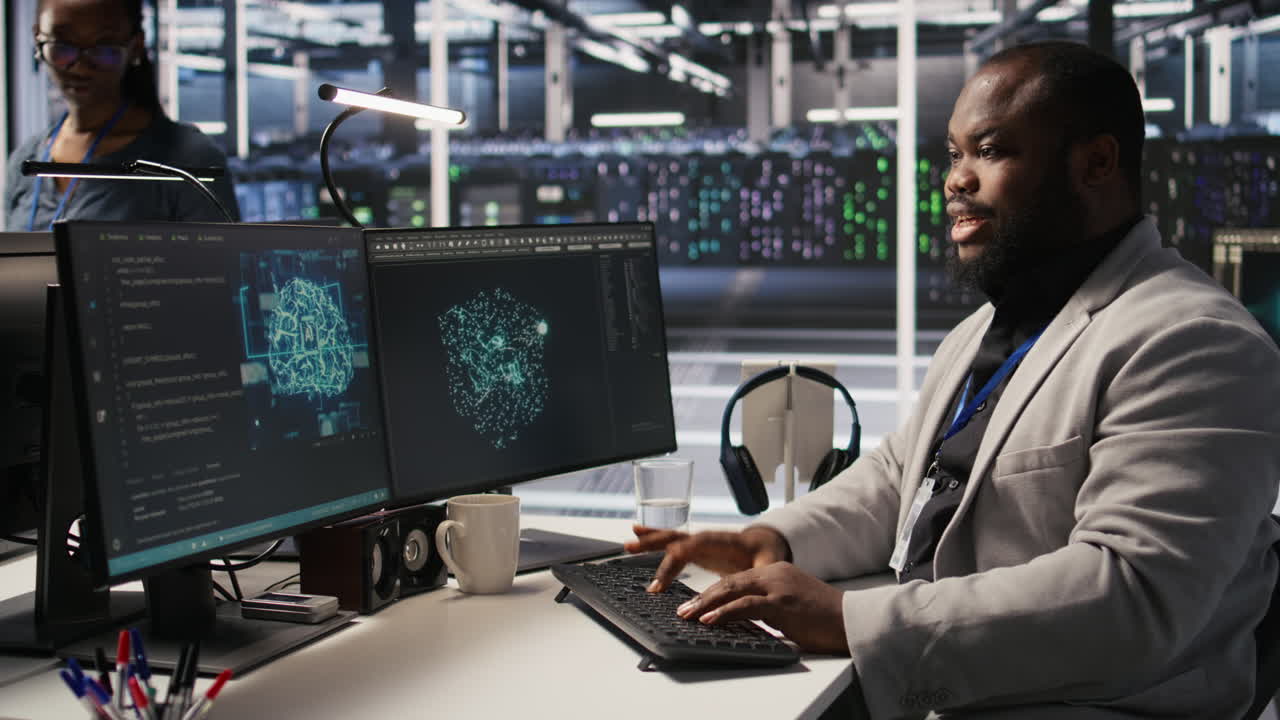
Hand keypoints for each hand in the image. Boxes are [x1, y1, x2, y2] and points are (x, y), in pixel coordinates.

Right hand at [624, 524, 790, 592]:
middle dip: (657, 543)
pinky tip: (636, 534)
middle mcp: (707, 539)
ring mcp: (698, 542)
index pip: (701, 544)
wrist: (763, 546)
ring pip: (670, 539)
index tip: (668, 565)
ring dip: (649, 541)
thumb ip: (763, 572)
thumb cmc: (765, 556)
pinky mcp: (693, 549)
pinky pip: (670, 543)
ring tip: (628, 543)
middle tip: (634, 549)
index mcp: (725, 542)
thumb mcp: (769, 566)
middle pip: (678, 539)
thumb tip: (762, 577)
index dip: (684, 554)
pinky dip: (653, 538)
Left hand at [676, 562, 848, 654]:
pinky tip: (709, 620)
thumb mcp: (791, 606)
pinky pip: (745, 606)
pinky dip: (723, 613)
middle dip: (702, 597)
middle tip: (683, 610)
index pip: (736, 579)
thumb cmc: (825, 619)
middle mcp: (775, 574)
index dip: (712, 592)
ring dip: (705, 605)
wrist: (854, 620)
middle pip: (729, 582)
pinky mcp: (782, 603)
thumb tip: (743, 621)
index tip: (695, 604)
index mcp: (776, 571)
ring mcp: (778, 586)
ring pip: (732, 591)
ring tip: (688, 616)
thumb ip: (768, 606)